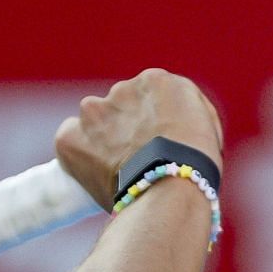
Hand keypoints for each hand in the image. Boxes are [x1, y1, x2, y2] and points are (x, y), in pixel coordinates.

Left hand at [54, 68, 223, 207]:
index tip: (152, 144)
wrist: (170, 190)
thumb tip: (171, 120)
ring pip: (92, 124)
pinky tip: (94, 172)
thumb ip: (182, 114)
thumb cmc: (195, 167)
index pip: (146, 99)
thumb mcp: (204, 127)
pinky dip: (77, 155)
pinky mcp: (71, 136)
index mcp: (157, 81)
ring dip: (100, 141)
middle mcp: (122, 88)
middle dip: (124, 131)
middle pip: (118, 109)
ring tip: (115, 170)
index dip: (149, 124)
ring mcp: (93, 111)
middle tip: (134, 161)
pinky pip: (69, 140)